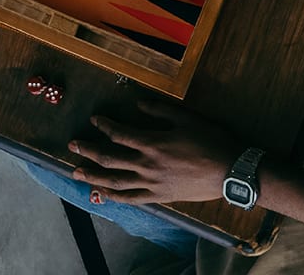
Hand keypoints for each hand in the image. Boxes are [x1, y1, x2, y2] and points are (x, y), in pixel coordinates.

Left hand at [68, 100, 243, 204]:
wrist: (231, 171)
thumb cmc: (212, 142)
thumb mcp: (187, 119)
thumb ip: (160, 111)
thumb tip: (139, 104)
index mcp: (153, 142)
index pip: (119, 134)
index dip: (104, 126)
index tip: (95, 120)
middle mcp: (147, 164)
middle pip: (109, 158)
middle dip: (88, 150)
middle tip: (73, 145)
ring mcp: (152, 183)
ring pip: (115, 181)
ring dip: (93, 176)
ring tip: (76, 173)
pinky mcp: (160, 197)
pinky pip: (132, 198)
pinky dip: (114, 196)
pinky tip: (102, 194)